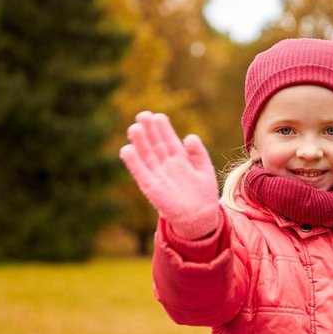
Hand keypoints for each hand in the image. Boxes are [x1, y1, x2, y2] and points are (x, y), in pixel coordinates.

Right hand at [120, 111, 219, 238]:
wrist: (200, 218)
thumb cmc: (204, 194)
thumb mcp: (205, 170)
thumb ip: (198, 153)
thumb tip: (189, 136)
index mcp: (180, 159)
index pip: (169, 140)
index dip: (163, 128)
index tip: (158, 116)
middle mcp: (166, 165)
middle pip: (155, 145)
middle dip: (149, 130)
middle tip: (142, 115)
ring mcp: (158, 176)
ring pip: (147, 156)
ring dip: (140, 143)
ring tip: (135, 128)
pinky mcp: (150, 188)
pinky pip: (141, 173)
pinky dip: (134, 162)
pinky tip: (127, 150)